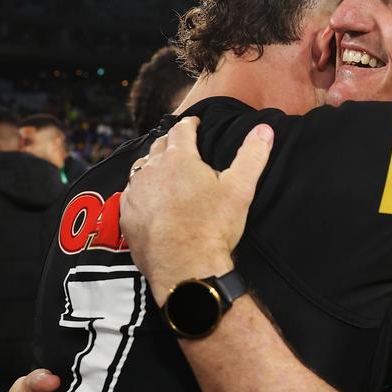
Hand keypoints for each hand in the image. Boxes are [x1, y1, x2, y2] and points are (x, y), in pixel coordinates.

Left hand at [120, 116, 273, 304]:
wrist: (186, 268)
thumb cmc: (213, 227)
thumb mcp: (240, 189)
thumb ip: (252, 155)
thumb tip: (264, 130)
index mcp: (180, 159)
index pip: (182, 130)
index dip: (190, 124)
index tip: (194, 123)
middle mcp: (152, 171)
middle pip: (159, 146)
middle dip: (171, 142)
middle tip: (180, 145)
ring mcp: (136, 193)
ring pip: (141, 168)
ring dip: (152, 165)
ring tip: (163, 169)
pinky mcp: (126, 216)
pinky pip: (130, 195)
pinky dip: (140, 191)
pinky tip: (148, 198)